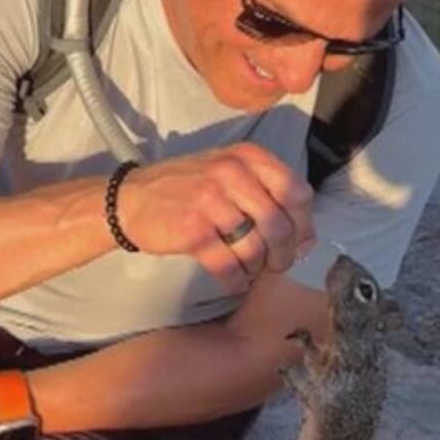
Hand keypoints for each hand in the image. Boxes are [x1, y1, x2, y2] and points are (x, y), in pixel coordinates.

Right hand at [115, 143, 315, 293]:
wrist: (131, 199)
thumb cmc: (188, 188)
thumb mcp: (230, 174)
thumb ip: (269, 196)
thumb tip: (308, 239)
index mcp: (248, 157)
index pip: (297, 192)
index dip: (304, 224)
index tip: (298, 243)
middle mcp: (232, 172)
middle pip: (280, 225)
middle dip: (283, 254)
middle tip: (274, 265)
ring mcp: (211, 199)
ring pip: (256, 247)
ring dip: (256, 268)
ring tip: (249, 271)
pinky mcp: (193, 229)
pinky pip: (229, 265)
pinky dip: (235, 281)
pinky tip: (233, 282)